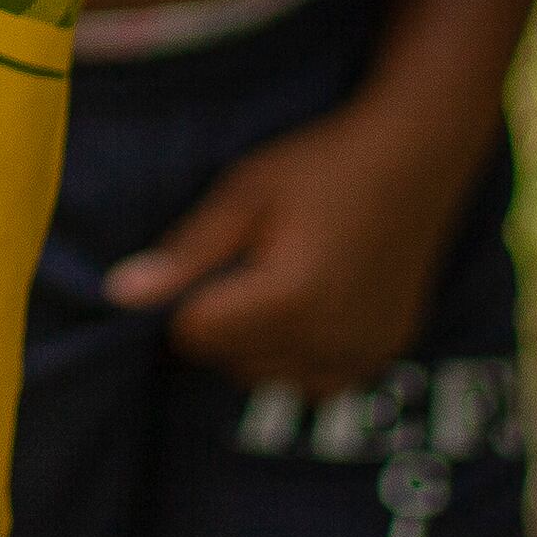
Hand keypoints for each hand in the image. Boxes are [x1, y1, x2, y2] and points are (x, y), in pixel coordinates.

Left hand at [101, 101, 472, 396]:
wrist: (417, 155)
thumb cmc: (321, 163)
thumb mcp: (244, 193)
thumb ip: (186, 253)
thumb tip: (119, 296)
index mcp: (286, 300)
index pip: (194, 336)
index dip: (188, 297)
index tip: (213, 256)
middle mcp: (328, 340)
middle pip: (230, 363)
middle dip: (222, 323)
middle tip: (250, 261)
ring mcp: (362, 352)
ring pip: (271, 378)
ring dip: (260, 345)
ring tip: (281, 280)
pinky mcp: (386, 352)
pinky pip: (319, 381)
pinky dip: (304, 357)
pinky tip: (314, 305)